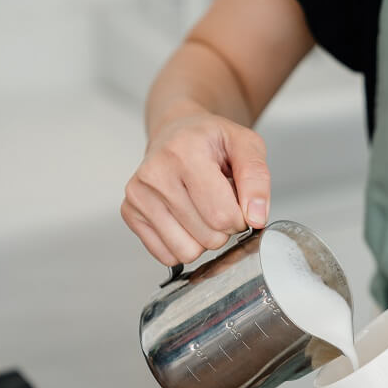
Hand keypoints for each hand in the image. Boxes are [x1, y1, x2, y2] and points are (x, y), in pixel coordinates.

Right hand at [121, 106, 269, 265]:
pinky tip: (183, 217)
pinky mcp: (129, 212)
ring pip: (186, 252)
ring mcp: (138, 195)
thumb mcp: (246, 145)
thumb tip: (256, 217)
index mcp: (185, 152)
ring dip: (202, 239)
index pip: (222, 216)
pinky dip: (182, 243)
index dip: (240, 217)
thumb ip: (257, 179)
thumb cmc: (210, 140)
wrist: (176, 132)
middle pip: (208, 237)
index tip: (237, 202)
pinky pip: (167, 255)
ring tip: (200, 208)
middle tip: (218, 202)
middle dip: (223, 228)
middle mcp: (155, 173)